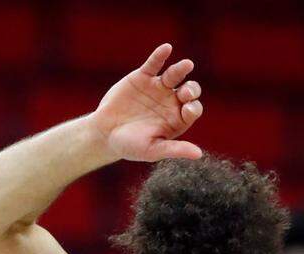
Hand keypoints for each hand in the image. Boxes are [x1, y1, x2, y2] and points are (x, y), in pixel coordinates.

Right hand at [90, 43, 203, 163]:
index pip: (193, 109)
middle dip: (191, 90)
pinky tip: (166, 49)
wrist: (104, 134)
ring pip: (175, 75)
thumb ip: (175, 150)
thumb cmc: (130, 146)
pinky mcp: (143, 76)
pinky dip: (160, 55)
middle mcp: (171, 101)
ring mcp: (158, 87)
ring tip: (187, 66)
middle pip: (189, 90)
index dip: (193, 108)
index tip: (187, 110)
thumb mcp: (152, 150)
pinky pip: (154, 63)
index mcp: (177, 119)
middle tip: (185, 93)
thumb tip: (199, 155)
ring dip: (181, 70)